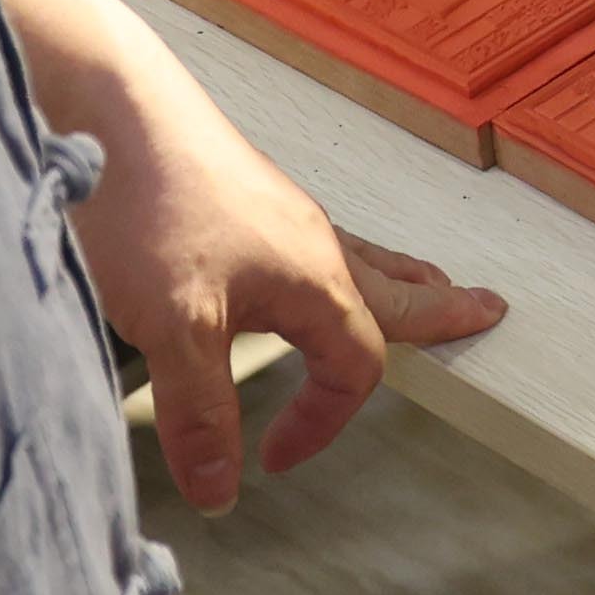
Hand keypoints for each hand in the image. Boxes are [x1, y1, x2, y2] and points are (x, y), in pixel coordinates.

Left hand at [61, 49, 510, 510]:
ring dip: (397, 280)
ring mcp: (280, 214)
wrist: (110, 103)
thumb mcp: (173, 326)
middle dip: (440, 310)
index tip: (272, 460)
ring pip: (359, 258)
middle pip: (394, 288)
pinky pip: (317, 240)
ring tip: (424, 286)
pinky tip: (308, 267)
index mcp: (313, 276)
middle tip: (484, 313)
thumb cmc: (149, 201)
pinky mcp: (244, 198)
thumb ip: (201, 413)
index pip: (354, 368)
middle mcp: (311, 241)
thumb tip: (222, 491)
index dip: (321, 423)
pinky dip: (341, 262)